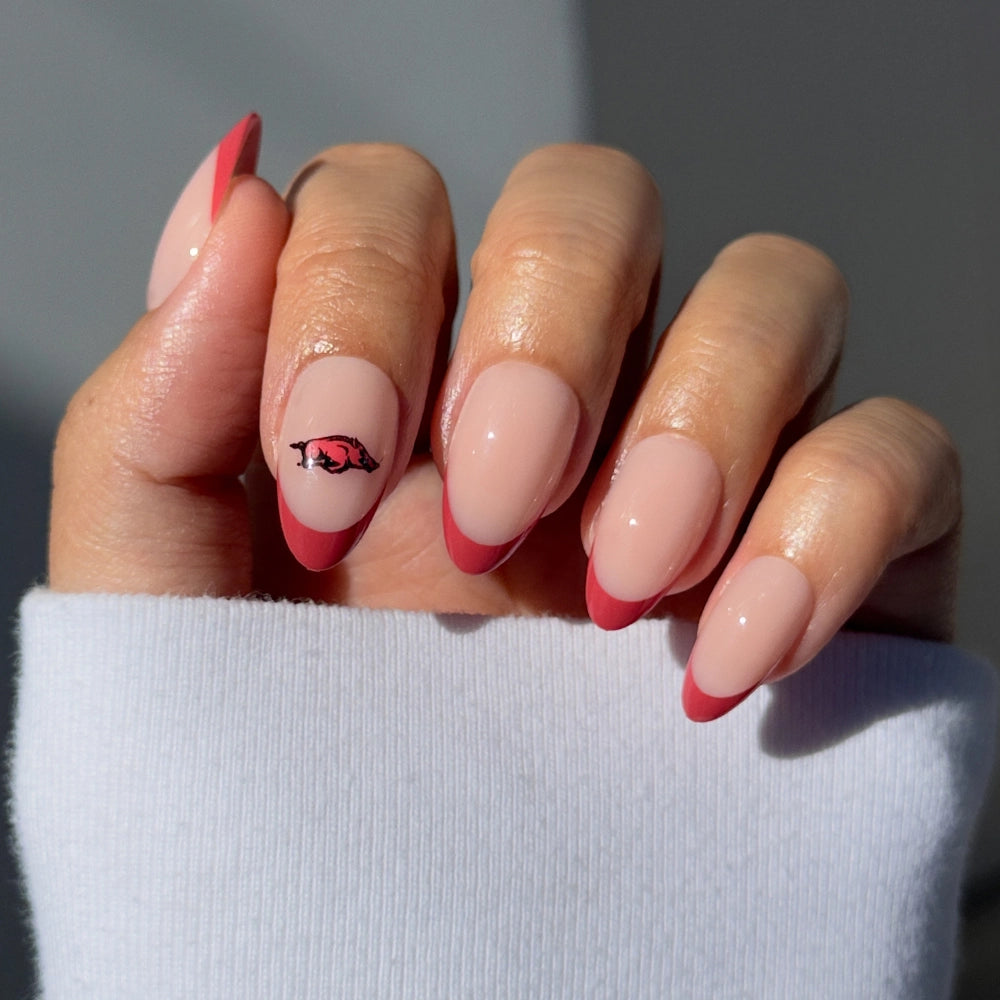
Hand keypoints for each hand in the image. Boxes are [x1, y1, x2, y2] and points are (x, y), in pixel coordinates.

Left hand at [49, 116, 960, 719]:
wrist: (421, 950)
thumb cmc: (287, 780)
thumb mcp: (169, 608)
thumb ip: (158, 412)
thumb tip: (231, 204)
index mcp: (399, 383)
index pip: (390, 196)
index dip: (355, 295)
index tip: (325, 484)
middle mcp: (561, 389)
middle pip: (592, 199)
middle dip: (539, 334)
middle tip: (484, 520)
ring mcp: (709, 455)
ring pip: (774, 287)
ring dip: (694, 418)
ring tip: (615, 588)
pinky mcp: (838, 546)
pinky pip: (896, 449)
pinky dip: (827, 527)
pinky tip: (726, 659)